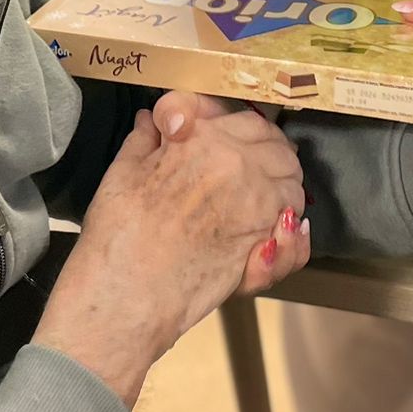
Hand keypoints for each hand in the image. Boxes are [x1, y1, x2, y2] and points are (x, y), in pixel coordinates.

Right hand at [35, 93, 309, 404]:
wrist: (126, 293)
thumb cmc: (116, 234)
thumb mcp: (122, 172)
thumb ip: (145, 139)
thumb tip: (154, 118)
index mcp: (203, 138)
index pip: (247, 121)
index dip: (246, 131)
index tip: (236, 143)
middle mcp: (237, 164)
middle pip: (278, 149)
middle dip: (272, 157)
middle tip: (255, 173)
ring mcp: (255, 204)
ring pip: (294, 186)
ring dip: (285, 192)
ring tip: (265, 206)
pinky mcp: (263, 245)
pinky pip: (295, 233)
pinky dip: (293, 235)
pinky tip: (282, 233)